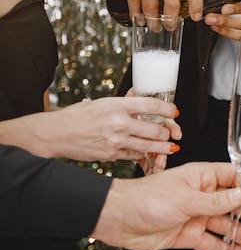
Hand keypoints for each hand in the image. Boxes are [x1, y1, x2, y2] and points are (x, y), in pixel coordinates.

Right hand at [1, 97, 181, 164]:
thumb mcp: (103, 102)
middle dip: (168, 133)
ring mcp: (116, 140)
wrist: (57, 133)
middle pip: (156, 129)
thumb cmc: (79, 116)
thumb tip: (138, 94)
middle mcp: (119, 122)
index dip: (168, 110)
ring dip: (163, 148)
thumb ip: (124, 101)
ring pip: (149, 146)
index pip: (152, 106)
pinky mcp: (112, 154)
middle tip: (172, 133)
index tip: (175, 112)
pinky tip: (149, 154)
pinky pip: (135, 155)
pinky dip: (144, 155)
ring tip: (171, 148)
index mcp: (118, 105)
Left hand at [92, 162, 240, 249]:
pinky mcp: (188, 234)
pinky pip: (213, 241)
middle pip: (235, 204)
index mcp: (202, 177)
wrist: (118, 218)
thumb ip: (216, 200)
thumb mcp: (185, 198)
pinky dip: (228, 248)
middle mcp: (202, 194)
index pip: (235, 178)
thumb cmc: (146, 198)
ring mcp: (196, 215)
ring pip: (226, 225)